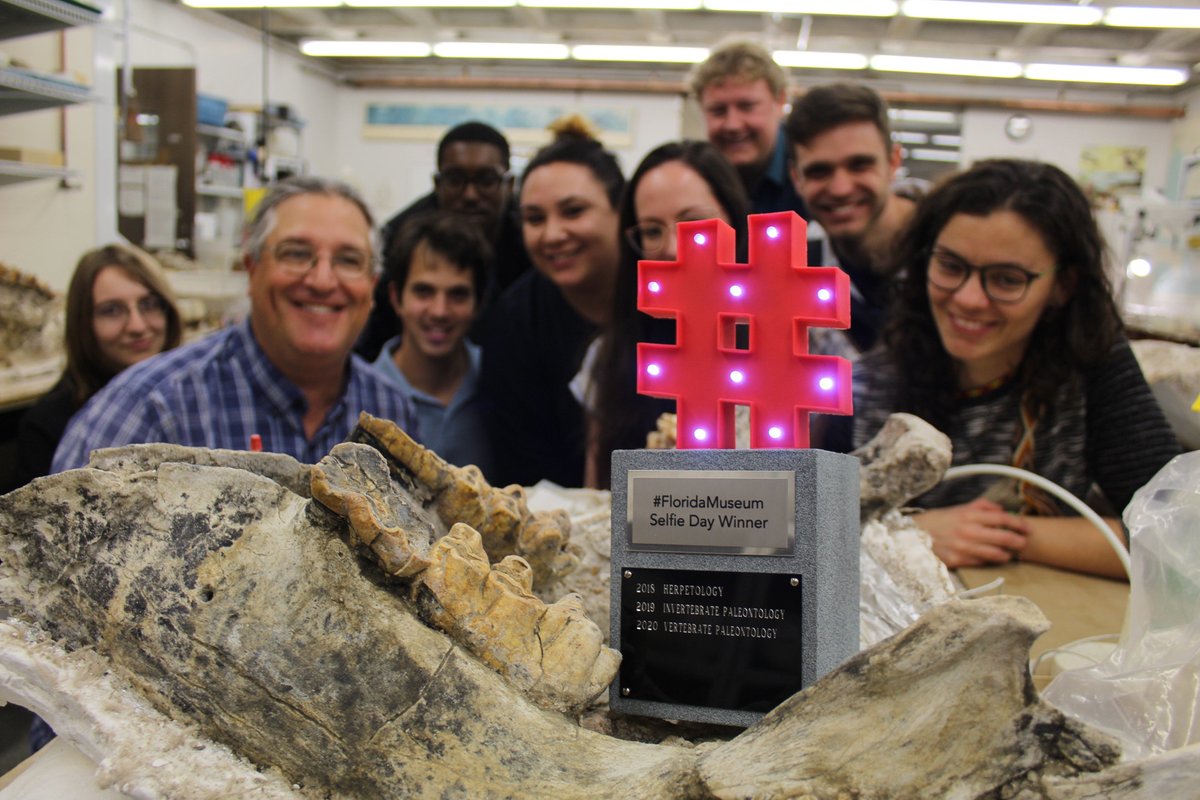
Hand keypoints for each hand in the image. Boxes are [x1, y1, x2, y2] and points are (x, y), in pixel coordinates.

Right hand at [912, 499, 1030, 568]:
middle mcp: (968, 531)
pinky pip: (981, 562)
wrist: (913, 536)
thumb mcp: (958, 508)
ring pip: (996, 554)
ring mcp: (964, 547)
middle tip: (1024, 543)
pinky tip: (994, 559)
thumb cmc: (937, 521)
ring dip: (1007, 554)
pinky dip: (991, 561)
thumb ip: (981, 506)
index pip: (1002, 519)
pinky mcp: (958, 560)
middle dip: (1018, 541)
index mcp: (969, 515)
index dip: (1018, 524)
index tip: (1026, 528)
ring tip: (1011, 554)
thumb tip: (1001, 510)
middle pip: (1003, 537)